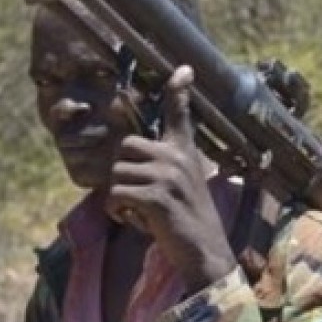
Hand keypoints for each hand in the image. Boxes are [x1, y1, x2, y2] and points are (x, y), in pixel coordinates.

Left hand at [106, 66, 236, 289]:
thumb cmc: (189, 221)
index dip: (179, 90)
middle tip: (136, 195)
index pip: (181, 114)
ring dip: (118, 196)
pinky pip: (115, 195)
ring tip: (137, 212)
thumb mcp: (183, 186)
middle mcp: (178, 158)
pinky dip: (116, 211)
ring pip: (116, 173)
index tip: (183, 69)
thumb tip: (128, 159)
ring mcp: (168, 176)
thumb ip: (162, 167)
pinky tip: (134, 221)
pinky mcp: (156, 197)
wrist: (205, 252)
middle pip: (125, 146)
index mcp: (185, 153)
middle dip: (122, 172)